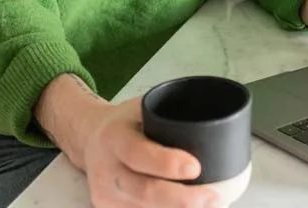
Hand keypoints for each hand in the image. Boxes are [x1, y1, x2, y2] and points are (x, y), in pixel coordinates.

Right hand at [76, 97, 221, 207]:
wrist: (90, 139)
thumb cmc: (125, 124)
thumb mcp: (142, 109)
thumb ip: (170, 119)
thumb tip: (218, 125)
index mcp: (113, 137)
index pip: (137, 153)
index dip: (166, 163)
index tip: (196, 167)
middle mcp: (105, 170)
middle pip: (144, 192)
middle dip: (182, 200)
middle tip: (213, 198)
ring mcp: (105, 196)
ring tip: (208, 206)